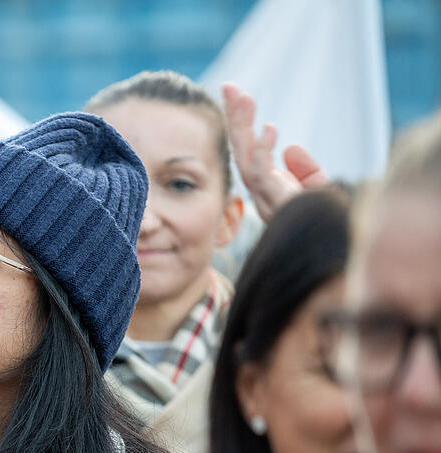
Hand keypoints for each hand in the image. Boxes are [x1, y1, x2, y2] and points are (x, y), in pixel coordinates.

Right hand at [223, 82, 331, 221]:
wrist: (340, 248)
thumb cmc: (328, 223)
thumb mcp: (319, 189)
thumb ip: (306, 170)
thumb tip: (291, 149)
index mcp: (268, 189)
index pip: (250, 151)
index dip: (243, 125)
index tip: (238, 96)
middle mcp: (262, 194)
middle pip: (242, 150)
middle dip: (235, 118)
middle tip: (230, 87)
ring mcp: (267, 199)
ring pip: (246, 158)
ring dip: (242, 126)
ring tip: (243, 97)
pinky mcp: (278, 203)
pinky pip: (263, 174)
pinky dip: (263, 150)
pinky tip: (269, 128)